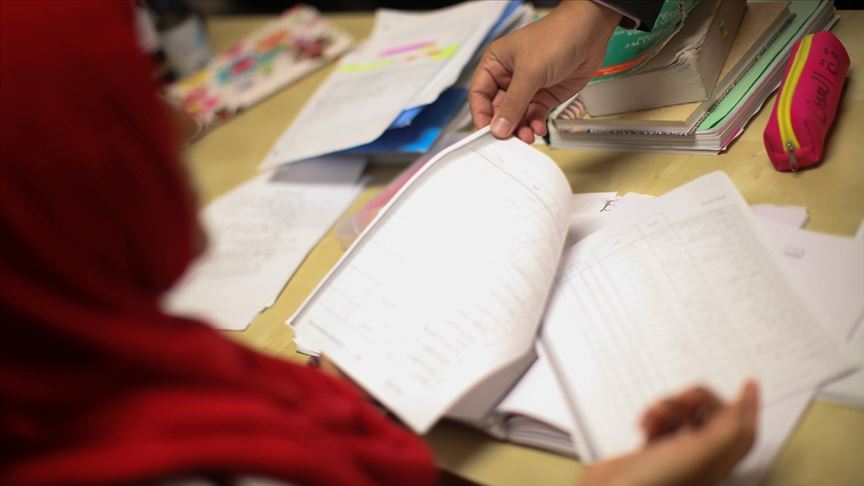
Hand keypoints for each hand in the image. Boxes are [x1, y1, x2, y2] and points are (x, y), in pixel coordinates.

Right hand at [469, 1, 620, 142]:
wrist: (590, 32)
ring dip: (520, 128)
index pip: (479, 95)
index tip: (486, 133)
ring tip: (527, 135)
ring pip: (516, 116)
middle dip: (504, 125)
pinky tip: (538, 128)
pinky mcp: (544, 96)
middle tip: (509, 139)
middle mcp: (509, 77)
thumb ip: (513, 103)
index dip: (481, 115)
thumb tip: (499, 127)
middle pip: (497, 110)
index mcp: (495, 64)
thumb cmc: (557, 36)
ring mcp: (527, 88)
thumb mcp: (530, 71)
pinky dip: (535, 125)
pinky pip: (534, 116)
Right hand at [581, 381, 758, 485]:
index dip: (749, 406)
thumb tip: (748, 400)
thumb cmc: (656, 482)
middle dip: (696, 400)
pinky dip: (652, 417)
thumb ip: (729, 428)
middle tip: (685, 400)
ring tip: (656, 415)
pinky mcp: (651, 452)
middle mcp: (699, 459)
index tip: (750, 383)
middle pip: (712, 417)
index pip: (743, 432)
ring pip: (682, 416)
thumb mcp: (700, 452)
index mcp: (717, 462)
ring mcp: (674, 455)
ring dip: (668, 407)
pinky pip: (659, 424)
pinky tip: (646, 424)